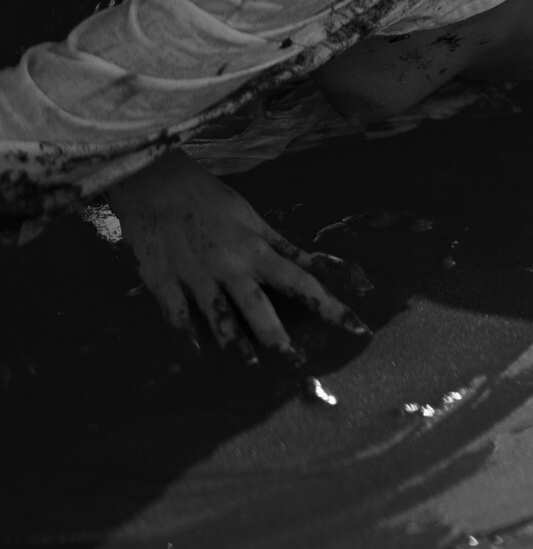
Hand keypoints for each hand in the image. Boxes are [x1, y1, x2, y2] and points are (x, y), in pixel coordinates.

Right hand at [107, 150, 372, 361]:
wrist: (156, 183)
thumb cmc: (212, 202)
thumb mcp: (253, 220)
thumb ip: (284, 248)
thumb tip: (323, 267)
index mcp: (256, 249)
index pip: (304, 281)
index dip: (333, 306)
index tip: (359, 328)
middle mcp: (229, 265)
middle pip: (258, 306)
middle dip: (277, 336)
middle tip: (297, 363)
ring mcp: (196, 275)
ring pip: (218, 316)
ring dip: (234, 343)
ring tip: (250, 365)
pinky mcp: (163, 282)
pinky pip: (175, 315)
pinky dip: (186, 337)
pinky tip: (197, 356)